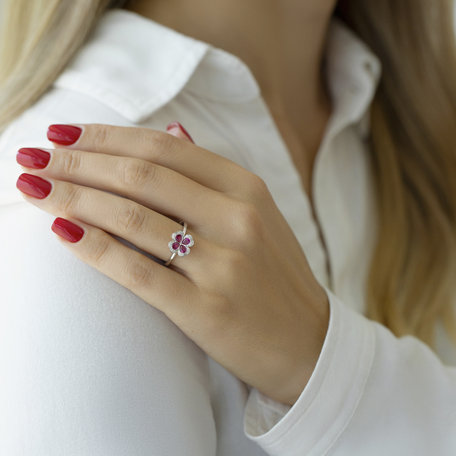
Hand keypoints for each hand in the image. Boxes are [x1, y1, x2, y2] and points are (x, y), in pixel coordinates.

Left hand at [15, 122, 329, 405]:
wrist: (307, 343)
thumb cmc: (275, 277)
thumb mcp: (258, 215)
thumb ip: (212, 174)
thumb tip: (172, 127)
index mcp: (248, 189)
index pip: (164, 148)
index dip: (106, 136)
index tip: (63, 132)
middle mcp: (238, 219)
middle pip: (142, 176)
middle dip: (79, 161)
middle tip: (33, 154)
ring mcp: (224, 265)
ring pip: (133, 218)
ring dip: (73, 196)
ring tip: (32, 185)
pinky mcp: (206, 309)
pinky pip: (137, 271)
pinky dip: (93, 247)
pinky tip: (60, 229)